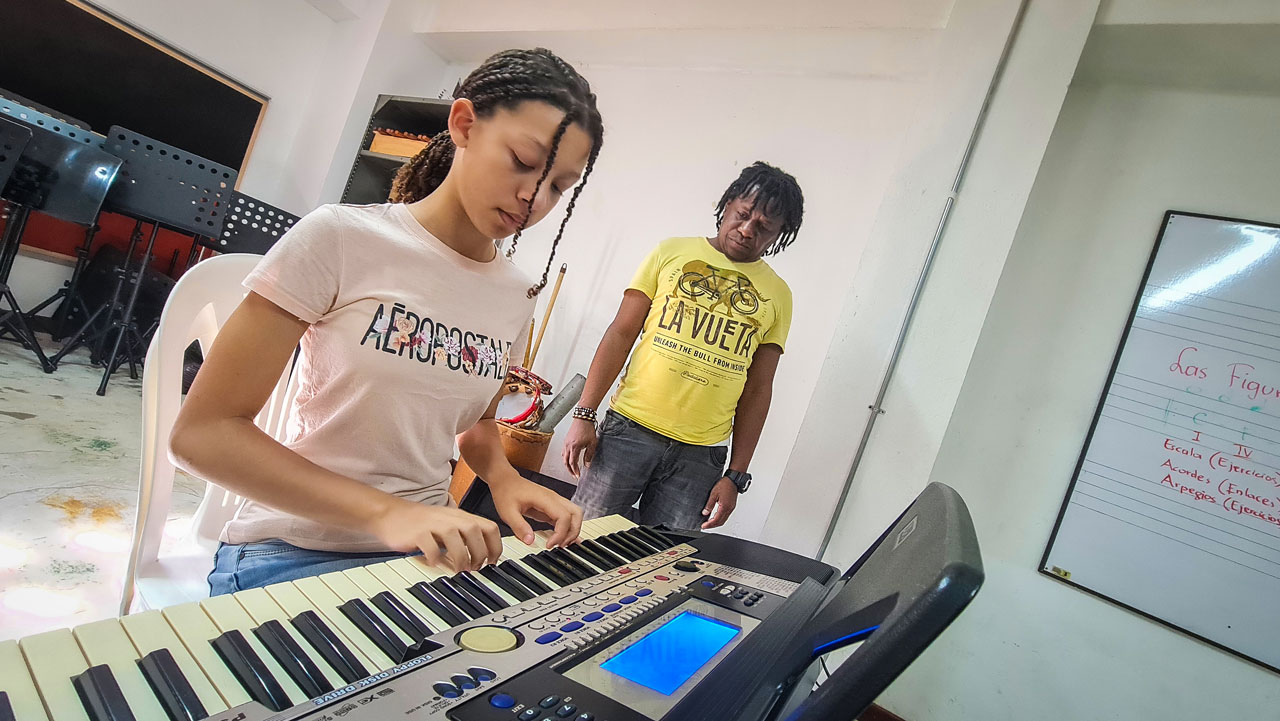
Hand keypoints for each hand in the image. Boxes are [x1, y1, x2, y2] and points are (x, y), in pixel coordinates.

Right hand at [370, 500, 501, 571]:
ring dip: (461, 557)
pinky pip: (431, 547)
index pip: (489, 527)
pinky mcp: (416, 533)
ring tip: (459, 570)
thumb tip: (481, 560)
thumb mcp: (447, 525)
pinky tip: (435, 564)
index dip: (495, 546)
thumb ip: (463, 538)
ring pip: (455, 537)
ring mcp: (432, 524)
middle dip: (480, 553)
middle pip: (475, 530)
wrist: (389, 513)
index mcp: (460, 516)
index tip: (492, 563)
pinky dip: (436, 558)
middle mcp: (449, 518)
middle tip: (475, 568)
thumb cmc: (419, 523)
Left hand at [489, 472, 583, 547]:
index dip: (560, 534)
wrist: (505, 481)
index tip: (549, 545)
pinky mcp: (552, 507)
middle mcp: (554, 499)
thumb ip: (519, 527)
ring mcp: (555, 502)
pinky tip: (562, 538)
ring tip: (561, 543)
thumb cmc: (507, 492)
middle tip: (560, 545)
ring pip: (575, 514)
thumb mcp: (507, 512)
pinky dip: (568, 528)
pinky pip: (567, 517)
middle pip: (576, 514)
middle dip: (572, 532)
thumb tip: (530, 541)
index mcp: (545, 499)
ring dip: (573, 530)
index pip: (564, 516)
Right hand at [562, 418, 599, 477]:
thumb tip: (587, 465)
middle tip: (574, 475)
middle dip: (570, 470)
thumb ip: (589, 455)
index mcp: (574, 447)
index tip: (578, 476)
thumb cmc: (587, 428)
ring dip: (567, 464)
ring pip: (563, 457)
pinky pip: (563, 452)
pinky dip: (565, 458)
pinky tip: (569, 458)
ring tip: (572, 469)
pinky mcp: (566, 440)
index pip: (572, 463)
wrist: (583, 417)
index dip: (575, 471)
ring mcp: (566, 443)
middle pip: (566, 462)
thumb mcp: (592, 443)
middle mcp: (568, 446)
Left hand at [701, 477, 738, 528]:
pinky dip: (720, 519)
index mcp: (724, 506)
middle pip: (720, 522)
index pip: (716, 520)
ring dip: (716, 523)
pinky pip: (726, 516)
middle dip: (712, 526)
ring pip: (724, 520)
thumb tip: (705, 513)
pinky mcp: (732, 506)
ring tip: (709, 523)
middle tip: (705, 526)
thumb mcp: (714, 493)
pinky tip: (715, 517)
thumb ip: (709, 504)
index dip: (709, 524)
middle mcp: (729, 509)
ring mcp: (731, 508)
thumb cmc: (725, 484)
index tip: (703, 526)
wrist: (733, 480)